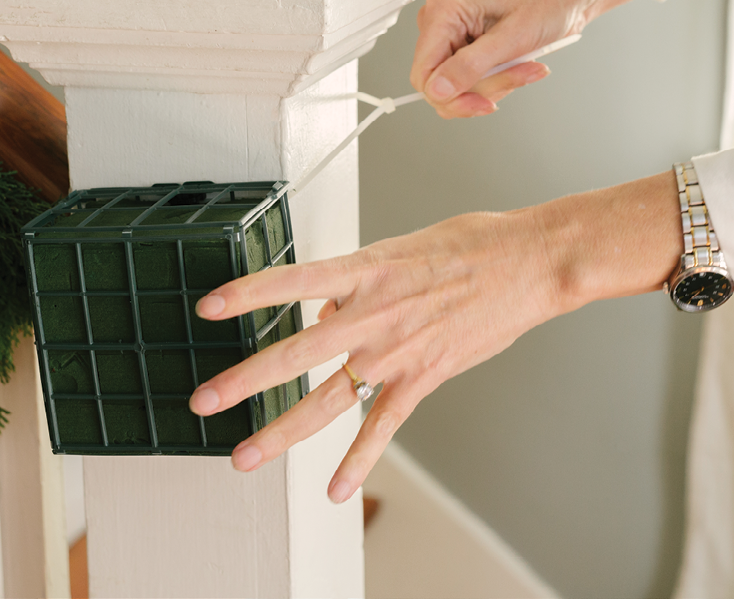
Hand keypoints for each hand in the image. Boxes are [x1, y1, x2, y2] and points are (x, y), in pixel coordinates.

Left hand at [188, 172, 682, 502]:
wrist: (530, 262)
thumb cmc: (471, 244)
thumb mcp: (401, 248)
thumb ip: (356, 282)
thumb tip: (323, 317)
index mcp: (365, 270)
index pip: (291, 281)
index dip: (247, 294)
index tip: (208, 308)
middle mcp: (372, 312)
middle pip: (294, 353)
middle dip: (243, 381)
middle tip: (203, 401)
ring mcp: (396, 350)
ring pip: (328, 398)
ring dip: (282, 431)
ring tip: (245, 455)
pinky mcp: (424, 376)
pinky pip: (383, 425)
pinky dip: (358, 459)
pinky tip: (337, 489)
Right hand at [411, 0, 586, 118]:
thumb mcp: (511, 37)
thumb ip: (470, 66)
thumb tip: (437, 91)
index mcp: (444, 11)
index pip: (423, 73)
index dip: (448, 95)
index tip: (482, 103)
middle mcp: (443, 23)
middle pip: (441, 84)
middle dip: (480, 89)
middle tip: (515, 77)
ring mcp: (455, 36)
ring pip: (458, 87)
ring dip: (496, 85)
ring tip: (526, 68)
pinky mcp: (469, 47)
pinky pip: (472, 82)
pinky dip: (499, 81)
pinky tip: (522, 66)